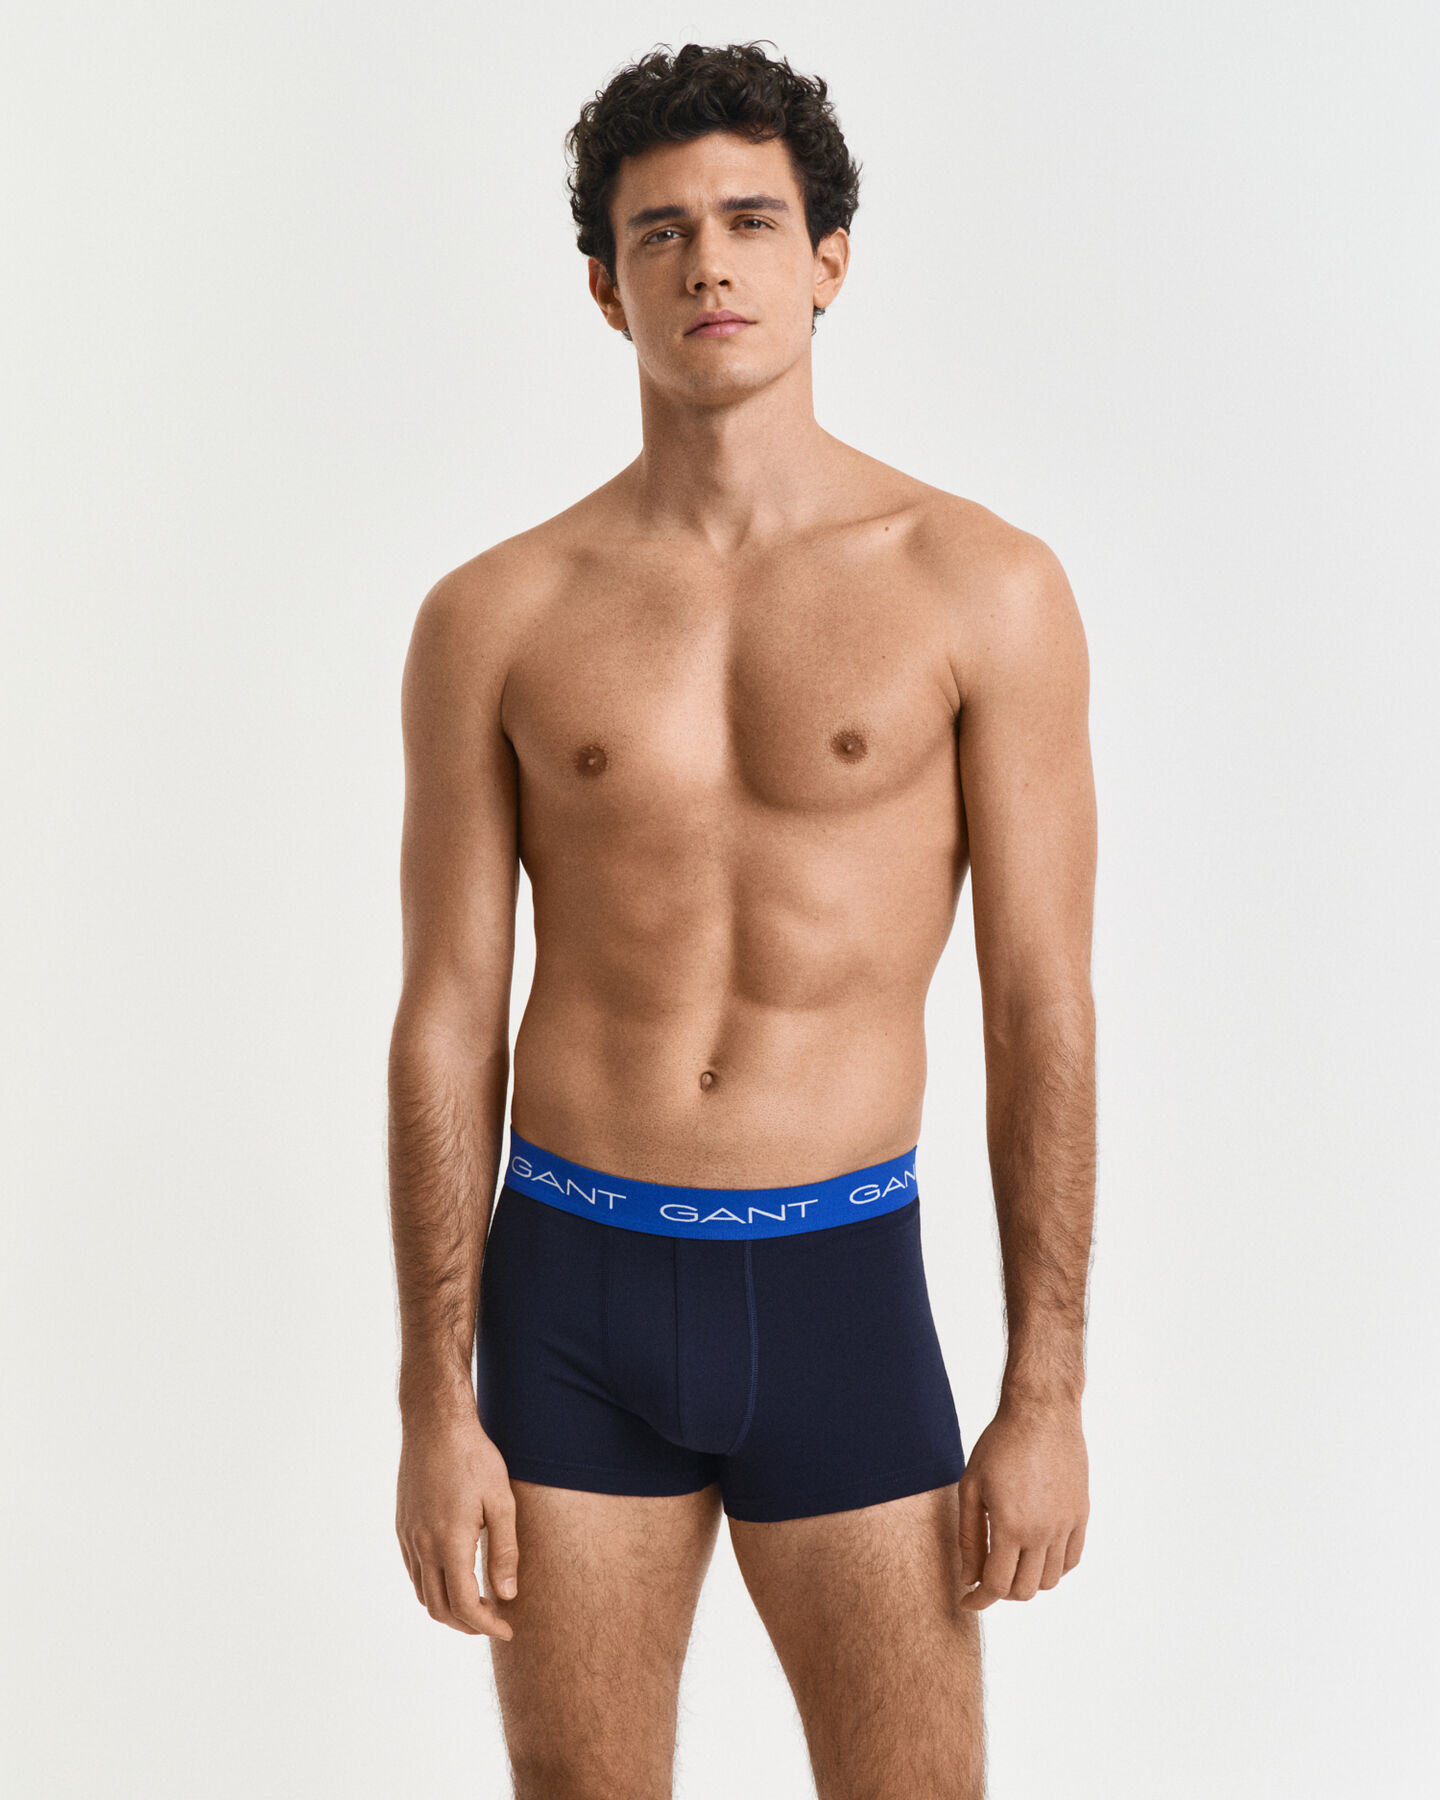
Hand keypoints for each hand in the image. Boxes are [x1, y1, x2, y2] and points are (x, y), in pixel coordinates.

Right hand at [396, 1402, 518, 1638]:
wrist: (435, 1425)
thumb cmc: (474, 1458)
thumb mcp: (501, 1501)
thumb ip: (504, 1550)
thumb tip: (507, 1594)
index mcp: (450, 1541)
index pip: (464, 1605)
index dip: (486, 1625)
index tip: (507, 1628)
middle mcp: (423, 1545)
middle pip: (439, 1608)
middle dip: (468, 1624)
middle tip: (494, 1620)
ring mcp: (409, 1537)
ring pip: (423, 1593)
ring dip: (449, 1608)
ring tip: (478, 1602)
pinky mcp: (403, 1526)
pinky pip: (414, 1572)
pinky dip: (433, 1587)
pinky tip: (455, 1575)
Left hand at [955, 1397, 1087, 1609]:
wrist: (1041, 1412)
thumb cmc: (1000, 1444)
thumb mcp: (971, 1487)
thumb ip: (969, 1537)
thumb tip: (967, 1578)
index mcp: (1011, 1527)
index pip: (996, 1585)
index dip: (978, 1600)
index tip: (966, 1600)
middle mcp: (1043, 1533)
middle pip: (1024, 1590)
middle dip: (1000, 1592)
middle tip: (984, 1577)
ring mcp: (1066, 1525)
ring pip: (1050, 1580)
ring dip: (1027, 1581)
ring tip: (1009, 1562)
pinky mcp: (1081, 1514)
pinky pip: (1071, 1560)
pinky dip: (1053, 1568)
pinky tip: (1036, 1553)